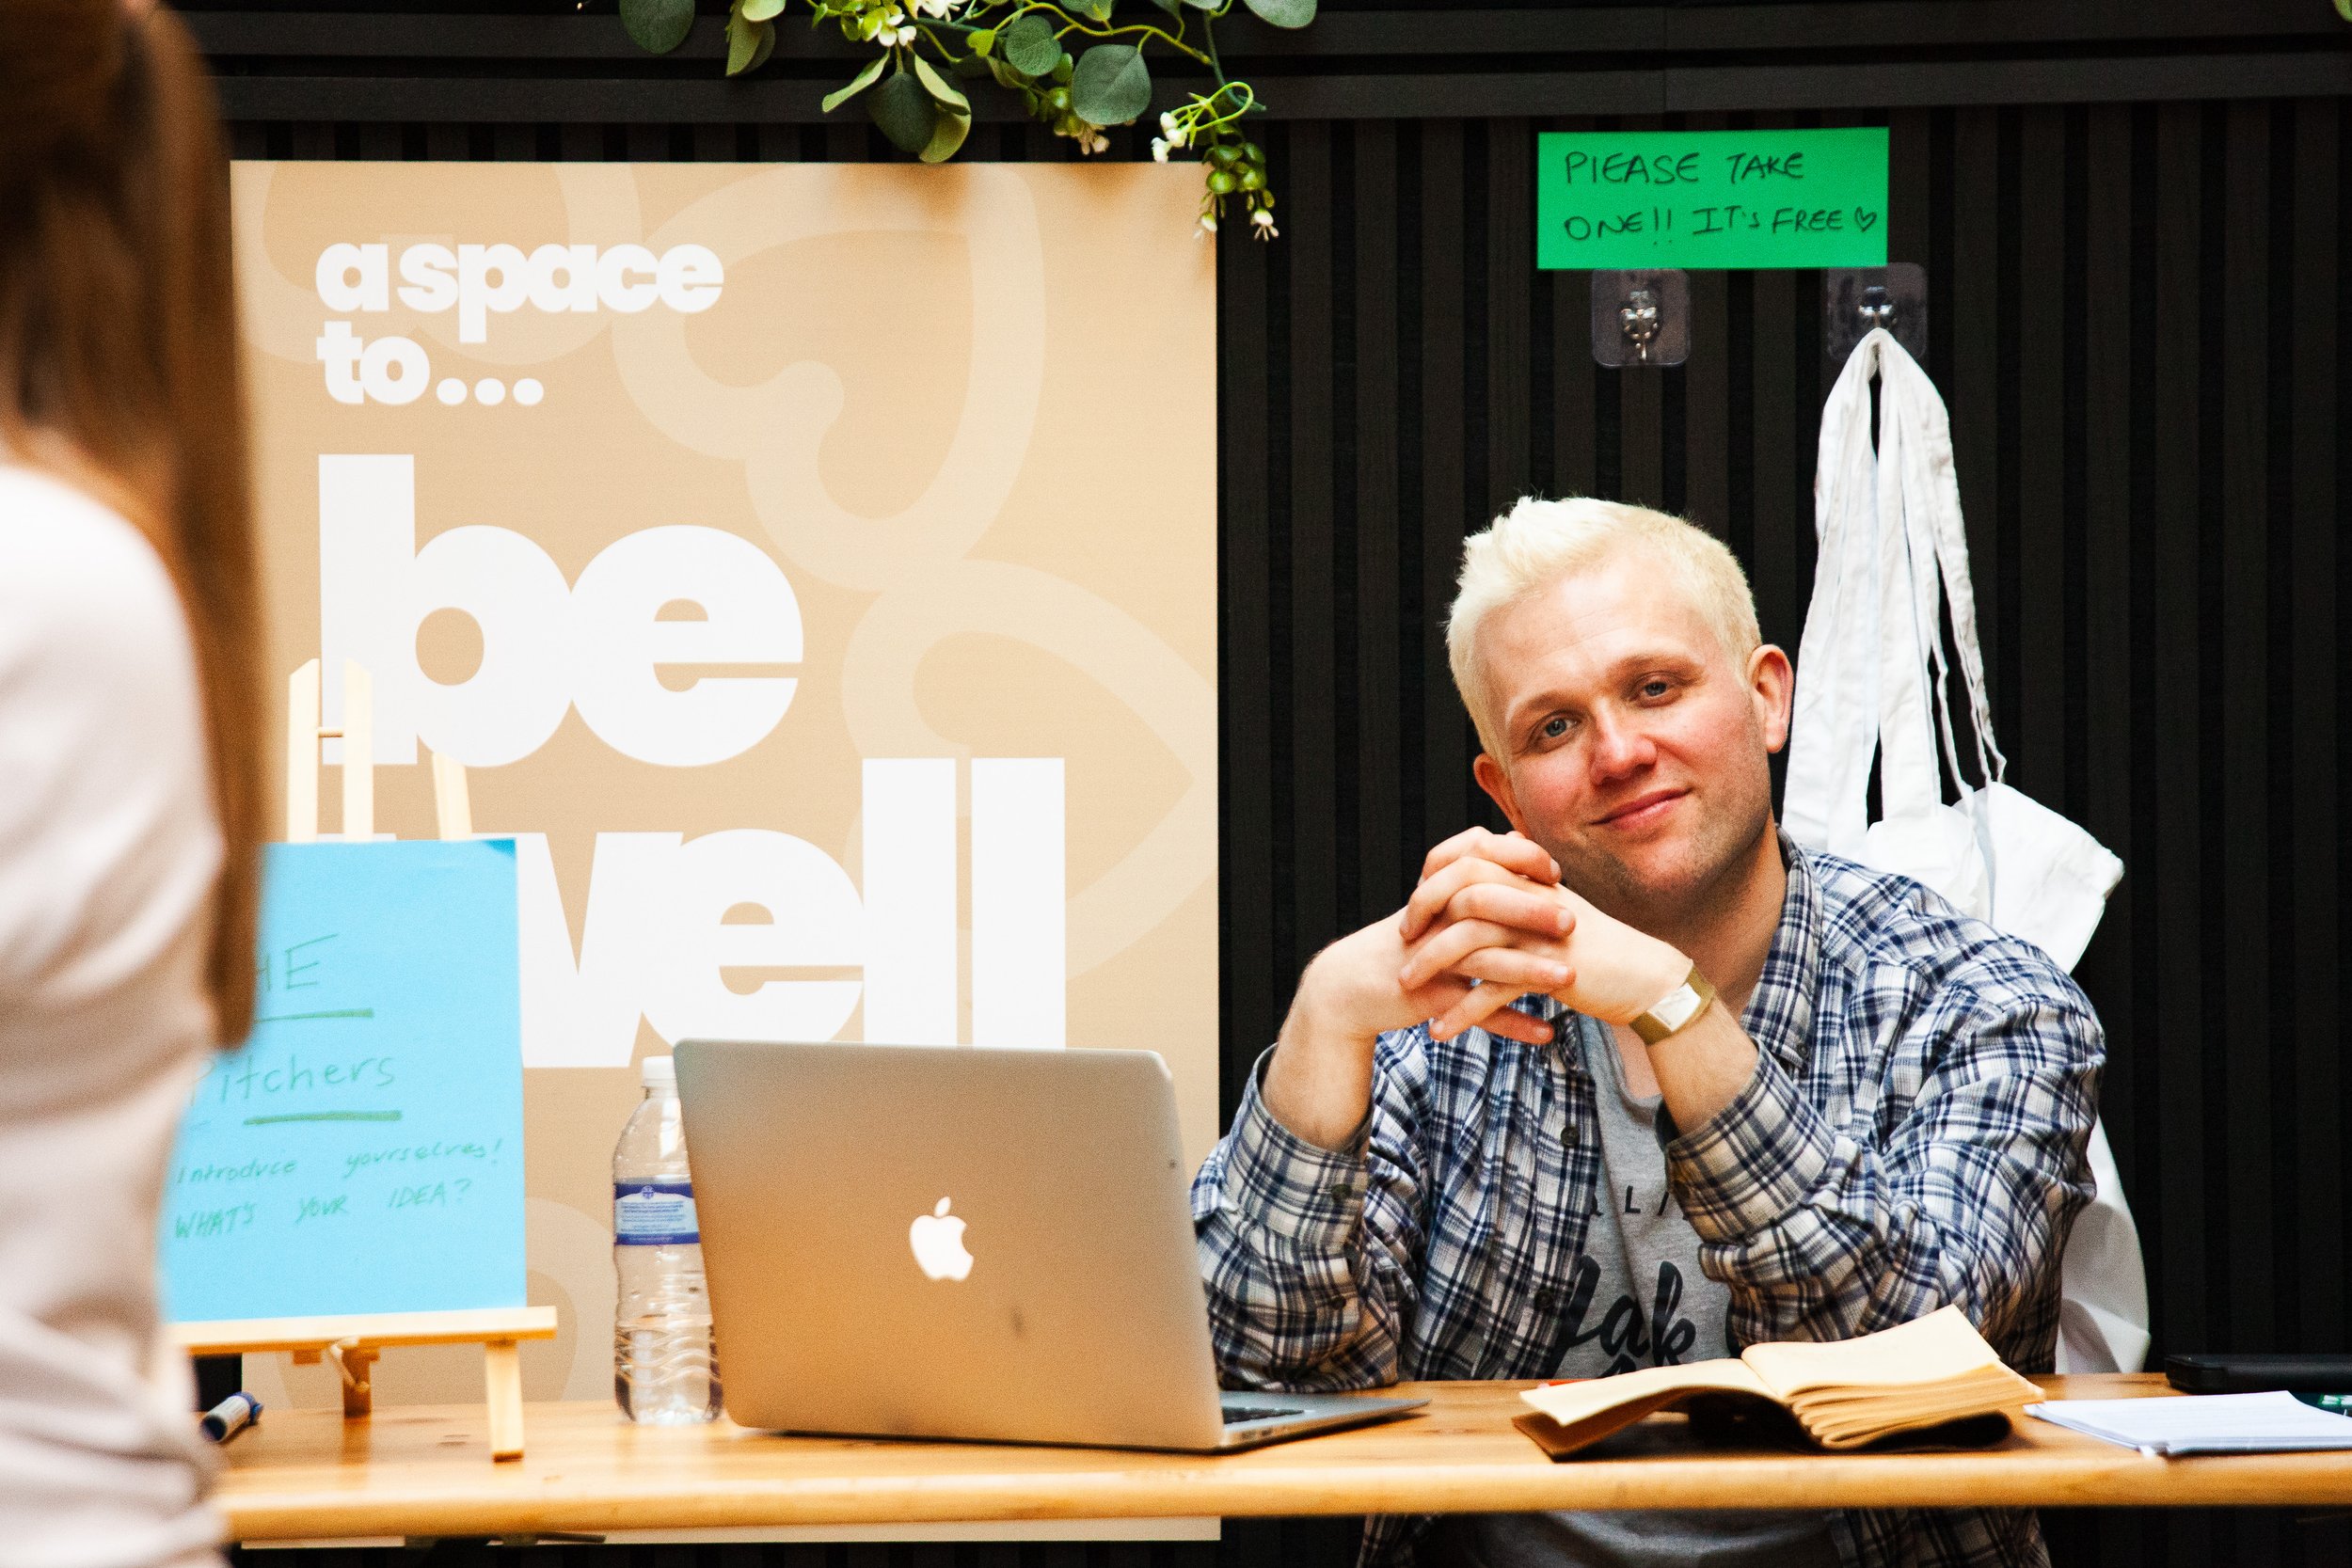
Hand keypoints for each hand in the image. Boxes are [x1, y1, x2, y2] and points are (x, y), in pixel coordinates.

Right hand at [1261, 831, 1565, 1148]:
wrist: (1350, 986)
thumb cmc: (1403, 942)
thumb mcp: (1435, 902)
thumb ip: (1474, 871)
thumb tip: (1514, 838)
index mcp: (1439, 893)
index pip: (1481, 860)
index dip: (1520, 862)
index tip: (1553, 874)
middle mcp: (1434, 921)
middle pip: (1486, 907)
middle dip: (1532, 913)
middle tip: (1573, 923)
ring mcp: (1431, 960)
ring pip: (1484, 961)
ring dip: (1530, 971)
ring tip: (1570, 981)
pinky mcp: (1427, 997)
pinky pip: (1475, 1011)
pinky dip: (1511, 1024)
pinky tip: (1544, 1034)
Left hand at [1397, 834, 1690, 1040]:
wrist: (1643, 978)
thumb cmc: (1595, 947)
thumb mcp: (1555, 907)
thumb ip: (1520, 885)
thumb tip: (1488, 858)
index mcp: (1529, 880)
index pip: (1466, 862)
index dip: (1432, 883)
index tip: (1412, 911)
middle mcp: (1532, 899)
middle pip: (1460, 893)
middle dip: (1423, 918)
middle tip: (1402, 944)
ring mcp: (1541, 934)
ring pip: (1470, 941)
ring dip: (1432, 965)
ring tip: (1408, 988)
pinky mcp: (1550, 970)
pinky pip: (1493, 990)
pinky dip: (1462, 1012)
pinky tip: (1440, 1029)